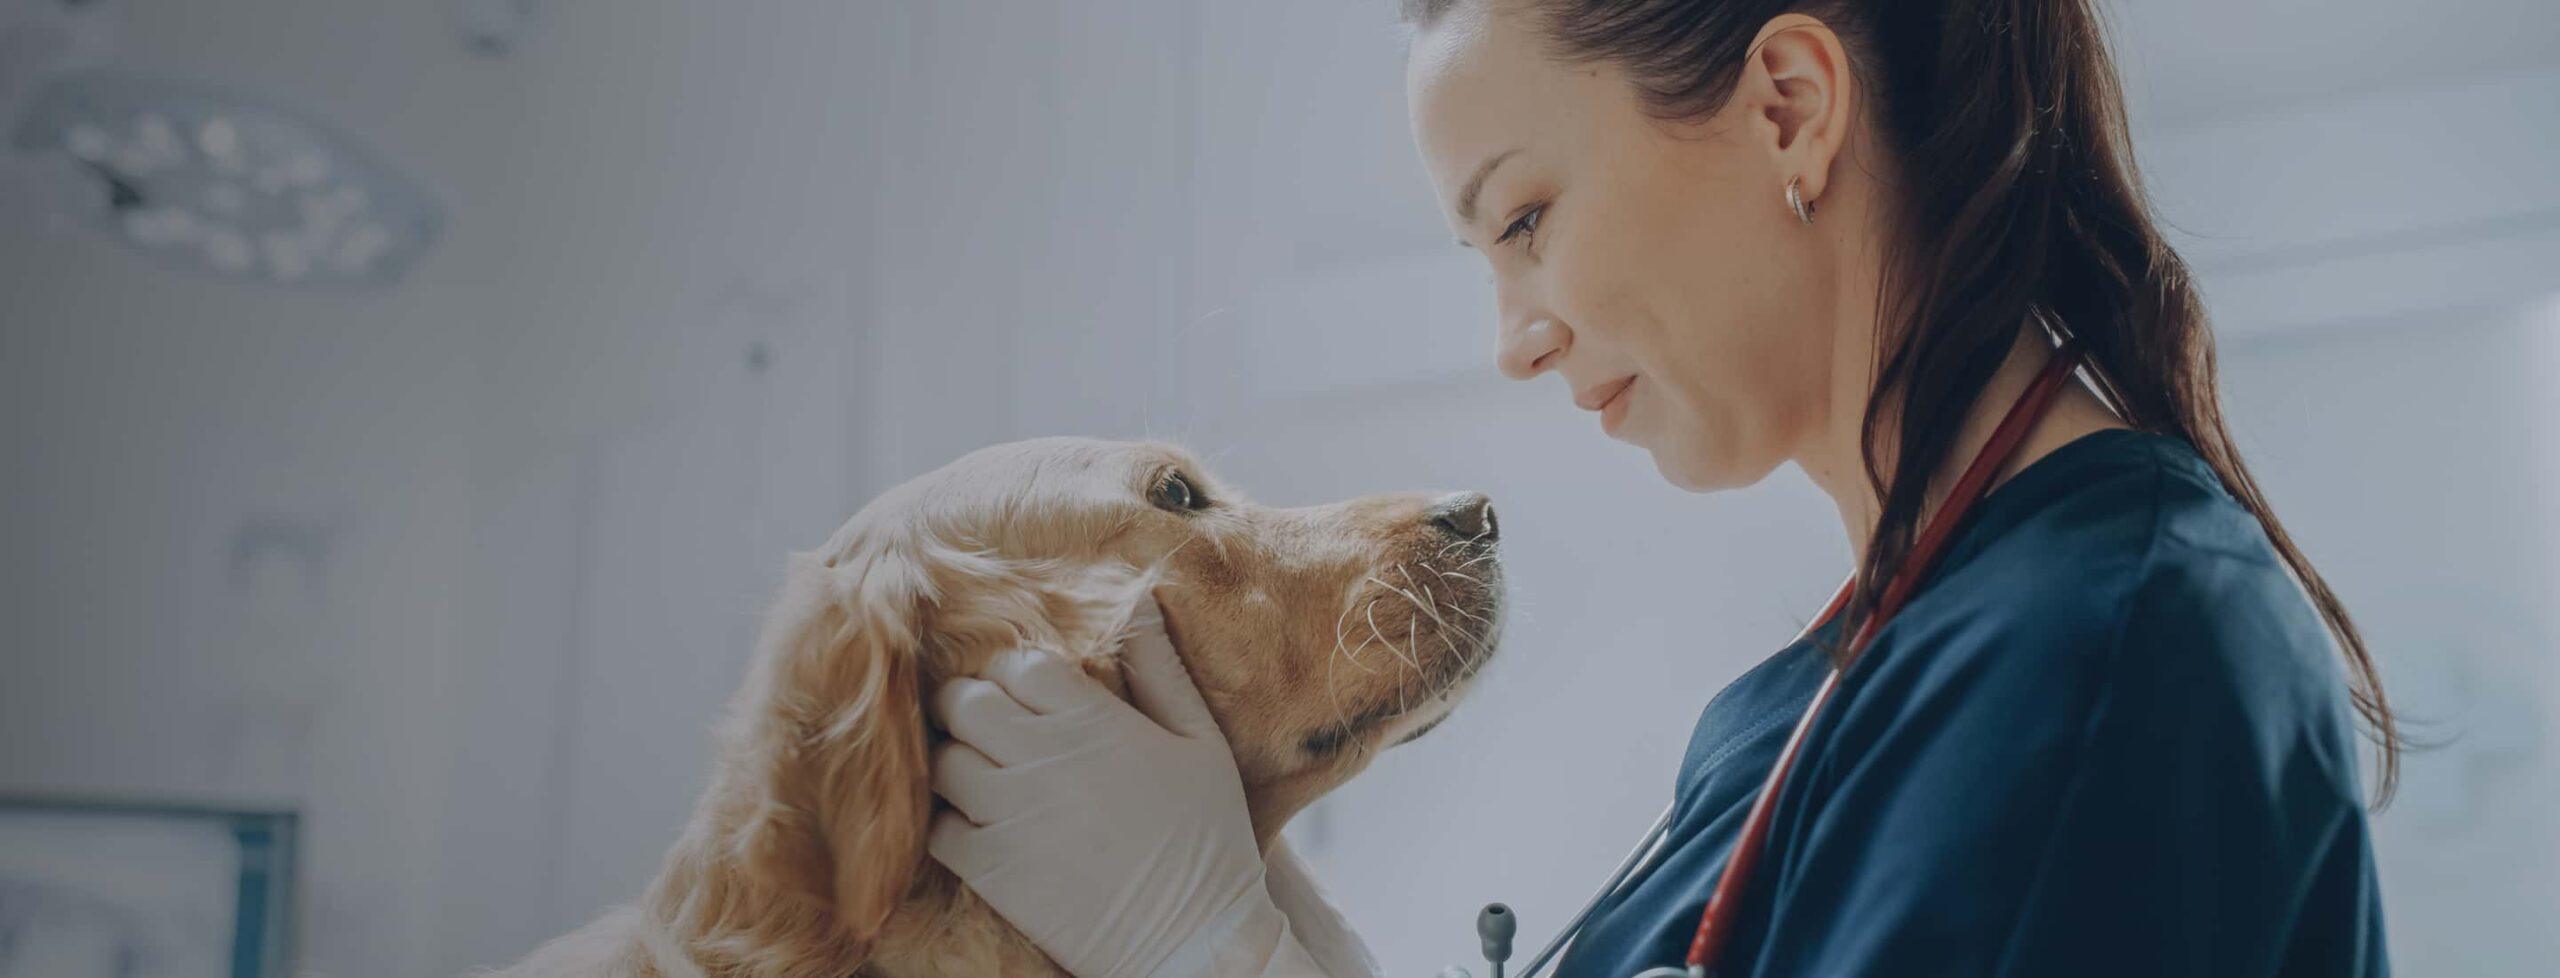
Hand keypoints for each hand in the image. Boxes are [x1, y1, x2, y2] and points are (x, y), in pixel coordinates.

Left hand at [926, 598, 1340, 976]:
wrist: (1196, 940)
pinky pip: (937, 828)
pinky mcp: (994, 870)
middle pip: (963, 702)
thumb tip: (1138, 598)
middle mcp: (1044, 758)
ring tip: (982, 777)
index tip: (1027, 696)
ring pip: (942, 761)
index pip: (1016, 662)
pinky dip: (948, 824)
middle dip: (970, 707)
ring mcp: (1013, 814)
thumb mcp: (1200, 741)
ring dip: (956, 763)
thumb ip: (1161, 668)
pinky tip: (979, 828)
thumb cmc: (1208, 836)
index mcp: (1094, 720)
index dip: (1015, 675)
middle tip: (990, 729)